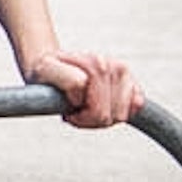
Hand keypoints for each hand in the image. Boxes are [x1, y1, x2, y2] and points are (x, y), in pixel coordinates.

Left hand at [23, 40, 138, 131]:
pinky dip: (117, 111)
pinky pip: (135, 108)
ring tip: (87, 105)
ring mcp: (125, 73)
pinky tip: (103, 103)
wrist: (54, 62)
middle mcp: (116, 66)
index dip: (81, 118)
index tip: (68, 109)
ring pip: (120, 116)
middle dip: (90, 119)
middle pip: (109, 117)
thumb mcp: (46, 71)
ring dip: (102, 116)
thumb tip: (86, 85)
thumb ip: (66, 79)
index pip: (99, 113)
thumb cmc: (48, 70)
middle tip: (77, 108)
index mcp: (97, 65)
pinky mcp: (133, 81)